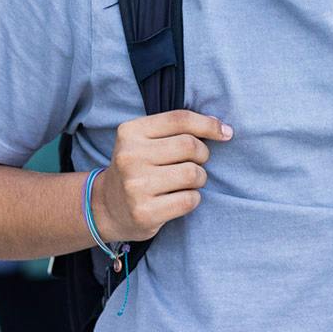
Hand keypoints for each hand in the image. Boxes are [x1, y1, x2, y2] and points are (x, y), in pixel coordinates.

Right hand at [93, 110, 232, 243]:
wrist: (107, 207)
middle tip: (195, 163)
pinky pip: (189, 200)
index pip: (180, 119)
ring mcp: (135, 186)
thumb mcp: (145, 140)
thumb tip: (224, 129)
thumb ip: (177, 130)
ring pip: (193, 174)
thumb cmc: (137, 168)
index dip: (209, 124)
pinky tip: (179, 198)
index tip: (225, 132)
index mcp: (130, 132)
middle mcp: (129, 156)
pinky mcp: (144, 212)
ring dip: (199, 178)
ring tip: (187, 182)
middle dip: (202, 155)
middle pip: (190, 146)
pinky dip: (193, 198)